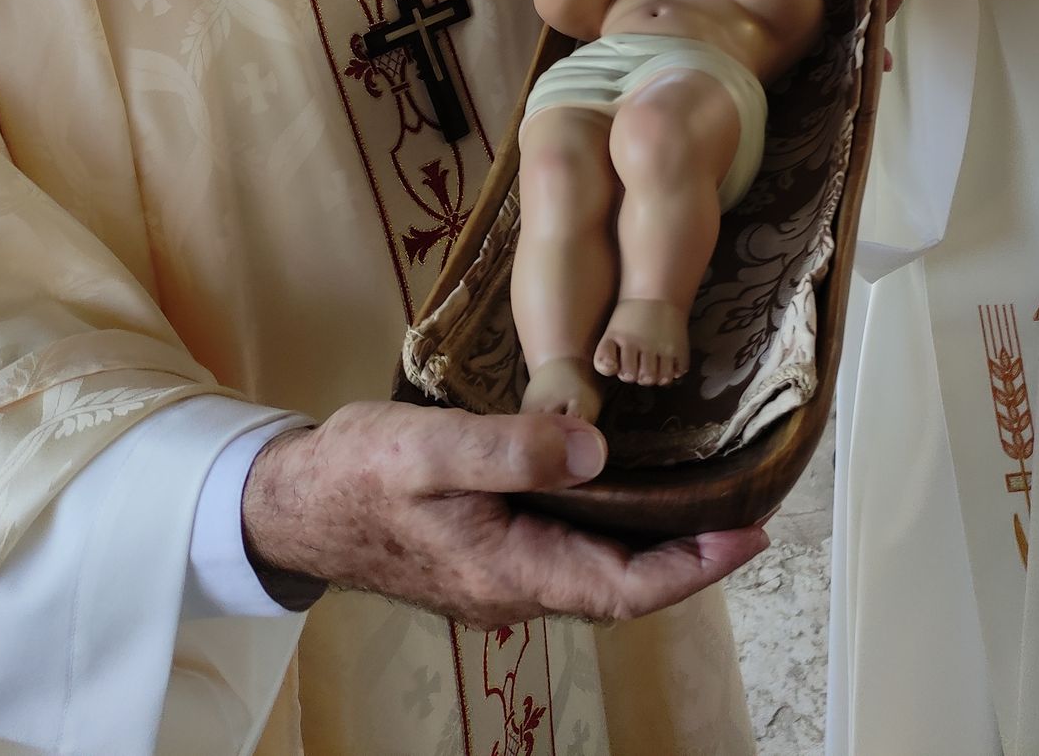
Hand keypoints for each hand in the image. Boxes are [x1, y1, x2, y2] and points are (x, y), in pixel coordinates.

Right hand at [242, 401, 765, 626]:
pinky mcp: (486, 553)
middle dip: (688, 554)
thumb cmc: (356, 472)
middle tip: (747, 507)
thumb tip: (597, 452)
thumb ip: (514, 450)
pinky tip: (623, 482)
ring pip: (594, 568)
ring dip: (652, 540)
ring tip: (705, 495)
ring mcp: (499, 576)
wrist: (288, 500)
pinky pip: (565, 548)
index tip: (749, 534)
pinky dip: (608, 524)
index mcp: (509, 570)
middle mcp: (513, 588)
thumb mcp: (432, 450)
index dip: (693, 567)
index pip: (625, 589)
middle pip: (621, 584)